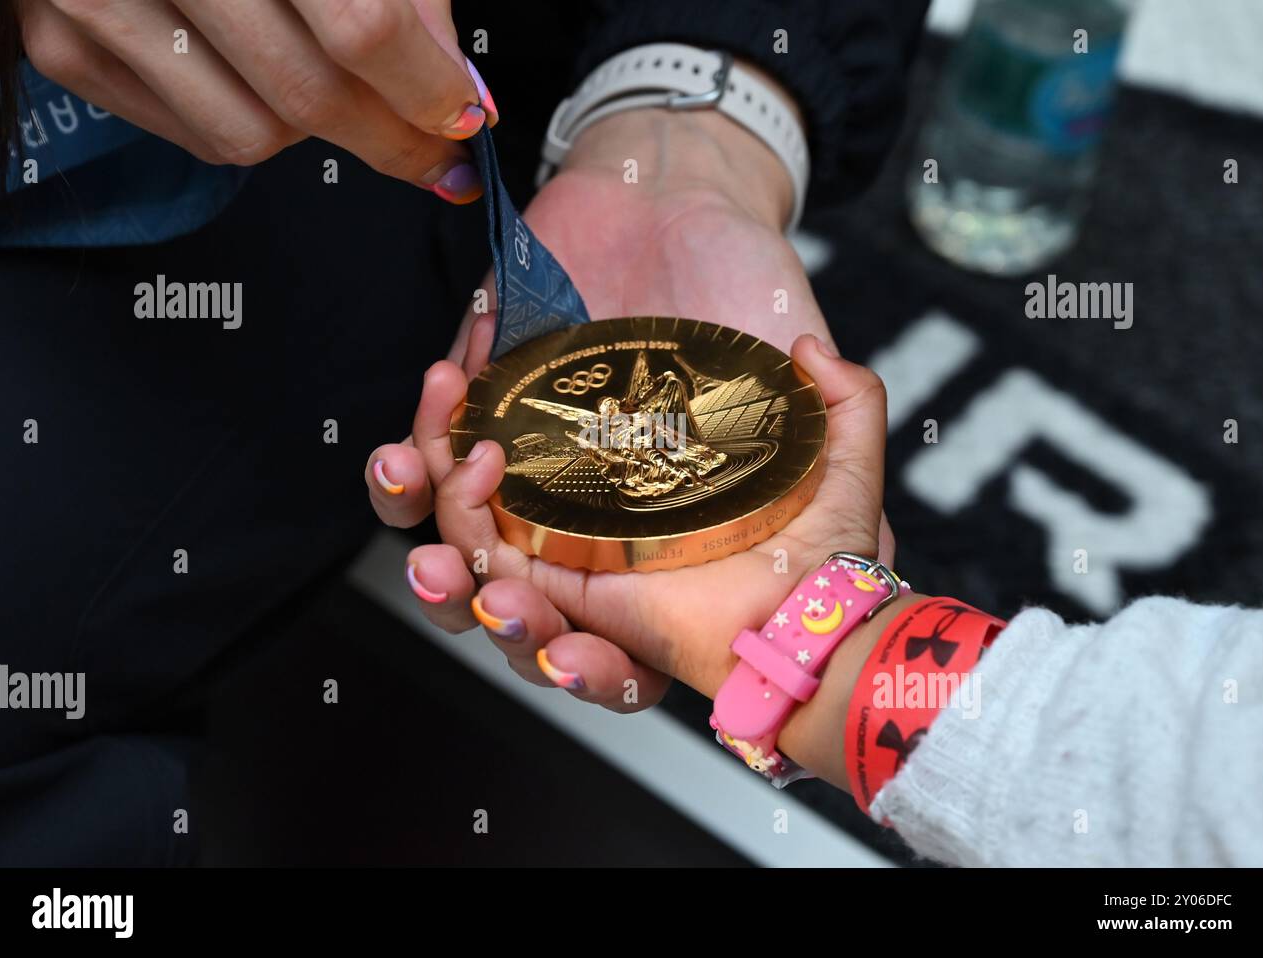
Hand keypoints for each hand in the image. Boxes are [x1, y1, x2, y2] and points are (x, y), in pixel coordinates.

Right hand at [20, 0, 494, 198]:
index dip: (425, 87)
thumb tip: (456, 90)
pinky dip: (250, 124)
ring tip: (328, 81)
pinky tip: (260, 76)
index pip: (360, 25)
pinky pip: (198, 139)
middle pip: (309, 95)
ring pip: (254, 136)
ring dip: (314, 129)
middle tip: (433, 145)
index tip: (463, 117)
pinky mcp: (65, 45)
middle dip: (391, 137)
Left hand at [364, 99, 899, 785]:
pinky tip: (426, 424)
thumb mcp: (803, 361)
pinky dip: (413, 460)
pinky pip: (427, 462)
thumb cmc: (742, 282)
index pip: (617, 641)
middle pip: (525, 611)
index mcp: (658, 539)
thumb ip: (845, 425)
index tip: (570, 661)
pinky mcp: (484, 412)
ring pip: (457, 549)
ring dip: (435, 554)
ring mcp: (528, 469)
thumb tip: (850, 482)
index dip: (592, 670)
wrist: (679, 192)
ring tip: (432, 522)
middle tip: (488, 599)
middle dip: (498, 623)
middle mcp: (586, 518)